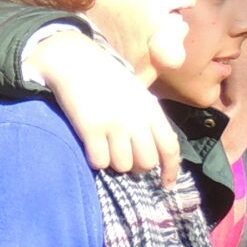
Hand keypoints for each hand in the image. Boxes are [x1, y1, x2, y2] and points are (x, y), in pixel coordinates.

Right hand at [31, 31, 180, 184]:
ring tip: (106, 149)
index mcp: (151, 110)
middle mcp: (136, 119)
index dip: (170, 170)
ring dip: (114, 163)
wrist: (75, 62)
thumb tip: (156, 153)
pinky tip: (91, 148)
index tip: (166, 185)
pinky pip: (100, 162)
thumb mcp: (137, 93)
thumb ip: (148, 119)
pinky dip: (96, 161)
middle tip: (124, 158)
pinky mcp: (91, 129)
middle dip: (136, 167)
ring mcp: (114, 125)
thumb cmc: (106, 80)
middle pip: (146, 162)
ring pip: (123, 166)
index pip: (170, 147)